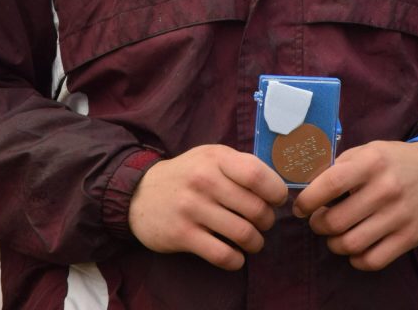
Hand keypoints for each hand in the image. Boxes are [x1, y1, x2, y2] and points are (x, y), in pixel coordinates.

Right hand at [128, 144, 287, 268]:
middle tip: (264, 223)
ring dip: (255, 242)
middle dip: (268, 220)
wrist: (140, 193)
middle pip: (254, 208)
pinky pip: (222, 254)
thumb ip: (240, 165)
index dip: (275, 191)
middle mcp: (204, 181)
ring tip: (253, 241)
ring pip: (242, 233)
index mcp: (216, 158)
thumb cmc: (187, 174)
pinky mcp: (182, 235)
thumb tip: (276, 186)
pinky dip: (236, 260)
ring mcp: (192, 208)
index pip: (256, 174)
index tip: (277, 200)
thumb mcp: (211, 157)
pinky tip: (237, 256)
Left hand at [292, 140, 417, 270]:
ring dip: (334, 244)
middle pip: (336, 221)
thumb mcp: (368, 150)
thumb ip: (341, 165)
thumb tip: (310, 185)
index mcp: (371, 163)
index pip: (330, 184)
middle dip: (318, 225)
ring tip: (334, 235)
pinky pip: (373, 260)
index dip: (308, 200)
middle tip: (317, 221)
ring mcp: (399, 216)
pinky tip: (354, 248)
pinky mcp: (409, 237)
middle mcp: (385, 189)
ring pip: (351, 244)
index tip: (300, 207)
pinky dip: (356, 259)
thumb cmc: (394, 160)